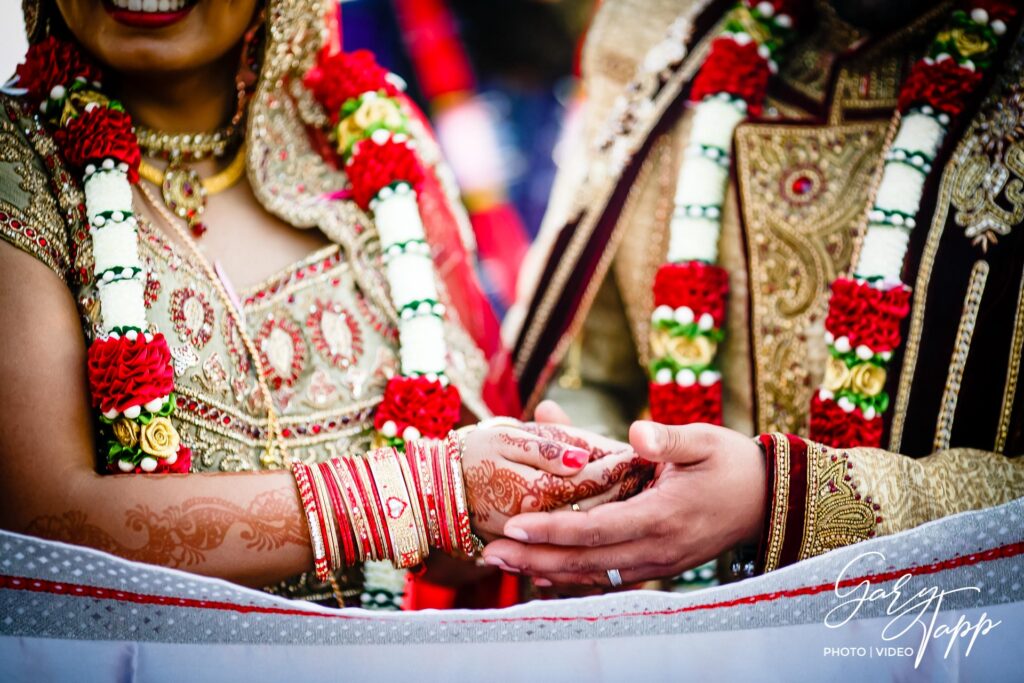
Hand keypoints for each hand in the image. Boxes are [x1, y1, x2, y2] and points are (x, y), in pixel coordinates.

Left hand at [480, 420, 765, 585]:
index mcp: (663, 516)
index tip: (516, 527)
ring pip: (593, 576)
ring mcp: (658, 564)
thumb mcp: (704, 441)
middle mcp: (657, 549)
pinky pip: (608, 578)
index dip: (554, 531)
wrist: (766, 500)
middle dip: (535, 560)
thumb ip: (668, 438)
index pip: (597, 530)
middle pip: (586, 562)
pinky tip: (542, 575)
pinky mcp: (657, 567)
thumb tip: (635, 432)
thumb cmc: (731, 464)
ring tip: (503, 564)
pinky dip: (573, 578)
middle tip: (490, 554)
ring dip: (546, 572)